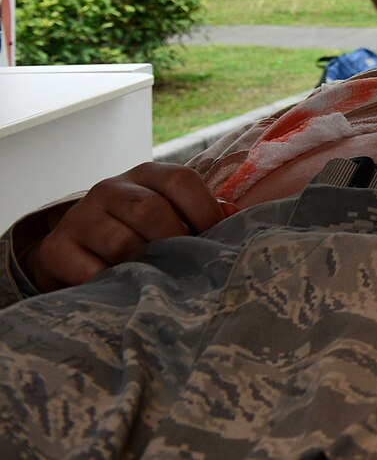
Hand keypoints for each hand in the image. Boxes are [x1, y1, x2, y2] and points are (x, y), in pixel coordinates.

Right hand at [23, 162, 227, 291]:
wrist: (75, 251)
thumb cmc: (137, 231)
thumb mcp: (168, 213)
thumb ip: (200, 212)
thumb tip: (233, 217)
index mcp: (146, 174)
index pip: (180, 179)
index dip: (204, 210)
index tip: (216, 238)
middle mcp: (110, 188)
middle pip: (149, 209)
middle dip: (174, 241)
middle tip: (187, 264)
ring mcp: (80, 217)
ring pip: (121, 243)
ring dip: (145, 265)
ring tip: (159, 278)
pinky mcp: (57, 248)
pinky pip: (91, 272)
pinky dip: (113, 284)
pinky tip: (124, 288)